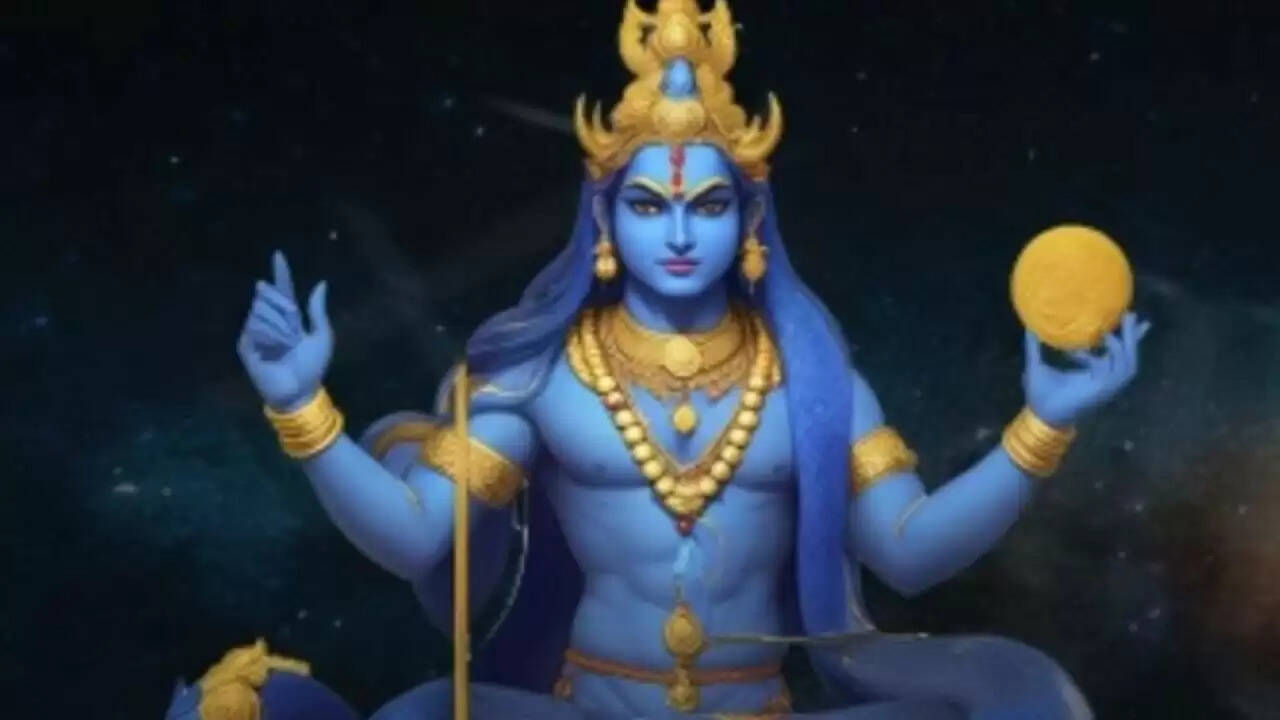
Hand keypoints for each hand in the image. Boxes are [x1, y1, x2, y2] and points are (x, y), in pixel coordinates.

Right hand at [236, 251, 333, 410]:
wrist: (299, 391)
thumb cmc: (312, 367)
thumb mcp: (322, 336)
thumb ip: (318, 310)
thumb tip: (321, 283)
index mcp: (289, 318)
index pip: (283, 290)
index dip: (280, 273)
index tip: (278, 255)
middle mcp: (270, 321)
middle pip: (269, 295)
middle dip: (282, 306)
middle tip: (293, 326)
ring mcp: (256, 332)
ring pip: (260, 310)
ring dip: (278, 326)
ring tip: (286, 345)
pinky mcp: (246, 345)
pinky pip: (254, 326)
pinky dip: (268, 335)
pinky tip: (273, 349)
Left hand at [1023, 312, 1150, 427]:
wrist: (1041, 416)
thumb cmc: (1040, 395)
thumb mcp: (1038, 365)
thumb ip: (1034, 347)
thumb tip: (1028, 328)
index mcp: (1095, 373)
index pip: (1118, 353)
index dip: (1127, 338)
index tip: (1129, 317)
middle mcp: (1105, 379)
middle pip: (1129, 356)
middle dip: (1133, 336)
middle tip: (1131, 314)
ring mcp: (1106, 386)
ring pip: (1127, 363)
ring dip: (1125, 344)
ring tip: (1116, 328)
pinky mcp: (1102, 390)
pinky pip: (1111, 370)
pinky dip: (1104, 357)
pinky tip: (1095, 345)